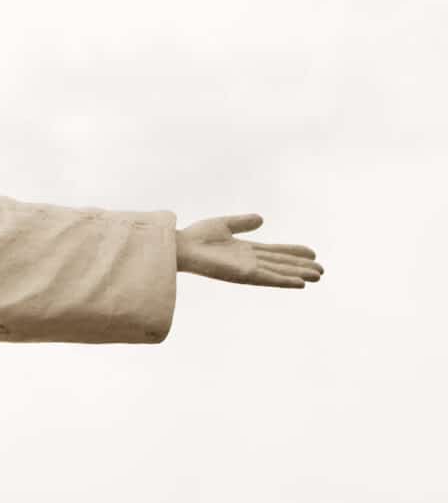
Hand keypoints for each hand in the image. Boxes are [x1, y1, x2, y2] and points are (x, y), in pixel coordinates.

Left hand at [176, 214, 322, 287]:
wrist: (181, 246)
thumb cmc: (196, 237)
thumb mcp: (224, 224)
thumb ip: (242, 223)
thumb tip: (262, 219)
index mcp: (245, 250)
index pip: (275, 251)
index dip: (293, 252)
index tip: (312, 252)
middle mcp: (249, 261)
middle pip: (281, 264)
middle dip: (301, 267)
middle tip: (322, 270)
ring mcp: (247, 269)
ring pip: (279, 272)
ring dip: (298, 274)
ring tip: (318, 276)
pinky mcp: (242, 274)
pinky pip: (268, 278)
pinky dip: (284, 280)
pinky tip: (300, 283)